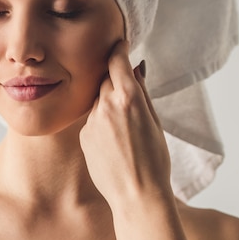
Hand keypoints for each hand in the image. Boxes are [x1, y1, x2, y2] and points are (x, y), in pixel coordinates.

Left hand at [79, 39, 171, 206]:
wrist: (137, 195)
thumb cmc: (154, 160)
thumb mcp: (155, 121)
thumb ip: (141, 92)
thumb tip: (136, 67)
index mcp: (128, 98)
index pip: (116, 60)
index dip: (118, 50)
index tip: (120, 44)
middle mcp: (105, 105)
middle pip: (106, 80)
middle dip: (115, 81)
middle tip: (128, 94)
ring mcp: (91, 121)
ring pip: (98, 101)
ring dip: (108, 104)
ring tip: (125, 129)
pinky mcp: (84, 136)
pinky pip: (92, 120)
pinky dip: (102, 123)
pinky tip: (115, 143)